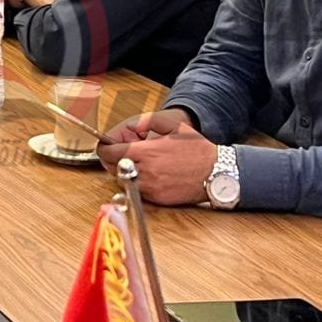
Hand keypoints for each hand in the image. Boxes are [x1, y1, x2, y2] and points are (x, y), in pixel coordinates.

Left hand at [98, 108, 214, 205]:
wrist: (217, 173)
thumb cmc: (197, 149)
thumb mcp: (173, 125)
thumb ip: (147, 121)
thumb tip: (130, 126)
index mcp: (146, 152)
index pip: (109, 153)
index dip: (104, 148)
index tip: (104, 146)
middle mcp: (145, 172)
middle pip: (112, 168)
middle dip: (113, 159)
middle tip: (121, 153)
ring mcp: (151, 188)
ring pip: (123, 181)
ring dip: (124, 172)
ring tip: (138, 163)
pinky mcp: (158, 200)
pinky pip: (138, 191)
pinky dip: (138, 183)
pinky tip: (150, 174)